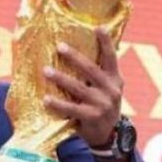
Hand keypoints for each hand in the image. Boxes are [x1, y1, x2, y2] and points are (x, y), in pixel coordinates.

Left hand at [43, 27, 122, 147]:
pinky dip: (58, 104)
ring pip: (79, 88)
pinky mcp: (92, 118)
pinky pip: (72, 109)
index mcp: (115, 79)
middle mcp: (111, 90)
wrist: (107, 134)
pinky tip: (46, 99)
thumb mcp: (106, 88)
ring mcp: (102, 105)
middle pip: (91, 70)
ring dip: (61, 78)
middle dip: (75, 57)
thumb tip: (75, 52)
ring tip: (46, 70)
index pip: (111, 58)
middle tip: (59, 47)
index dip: (106, 43)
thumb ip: (97, 74)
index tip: (99, 27)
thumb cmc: (101, 105)